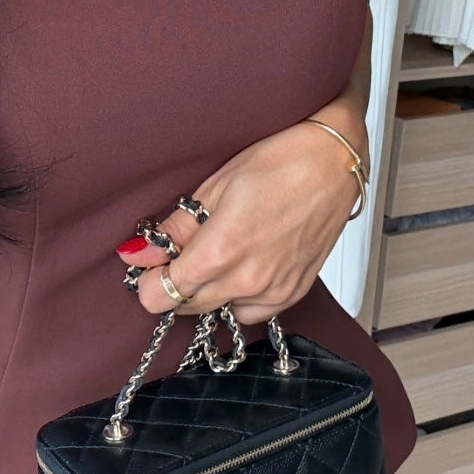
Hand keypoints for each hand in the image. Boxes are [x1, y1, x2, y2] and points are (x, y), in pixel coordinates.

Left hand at [115, 119, 363, 325]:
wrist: (334, 161)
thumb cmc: (279, 162)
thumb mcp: (214, 187)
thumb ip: (176, 229)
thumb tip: (139, 253)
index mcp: (220, 251)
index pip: (161, 296)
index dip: (148, 281)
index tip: (150, 265)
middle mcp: (247, 281)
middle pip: (186, 307)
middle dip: (175, 284)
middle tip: (182, 252)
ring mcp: (274, 291)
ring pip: (219, 310)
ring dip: (209, 291)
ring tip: (219, 254)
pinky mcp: (293, 293)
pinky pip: (251, 312)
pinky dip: (239, 296)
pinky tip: (244, 265)